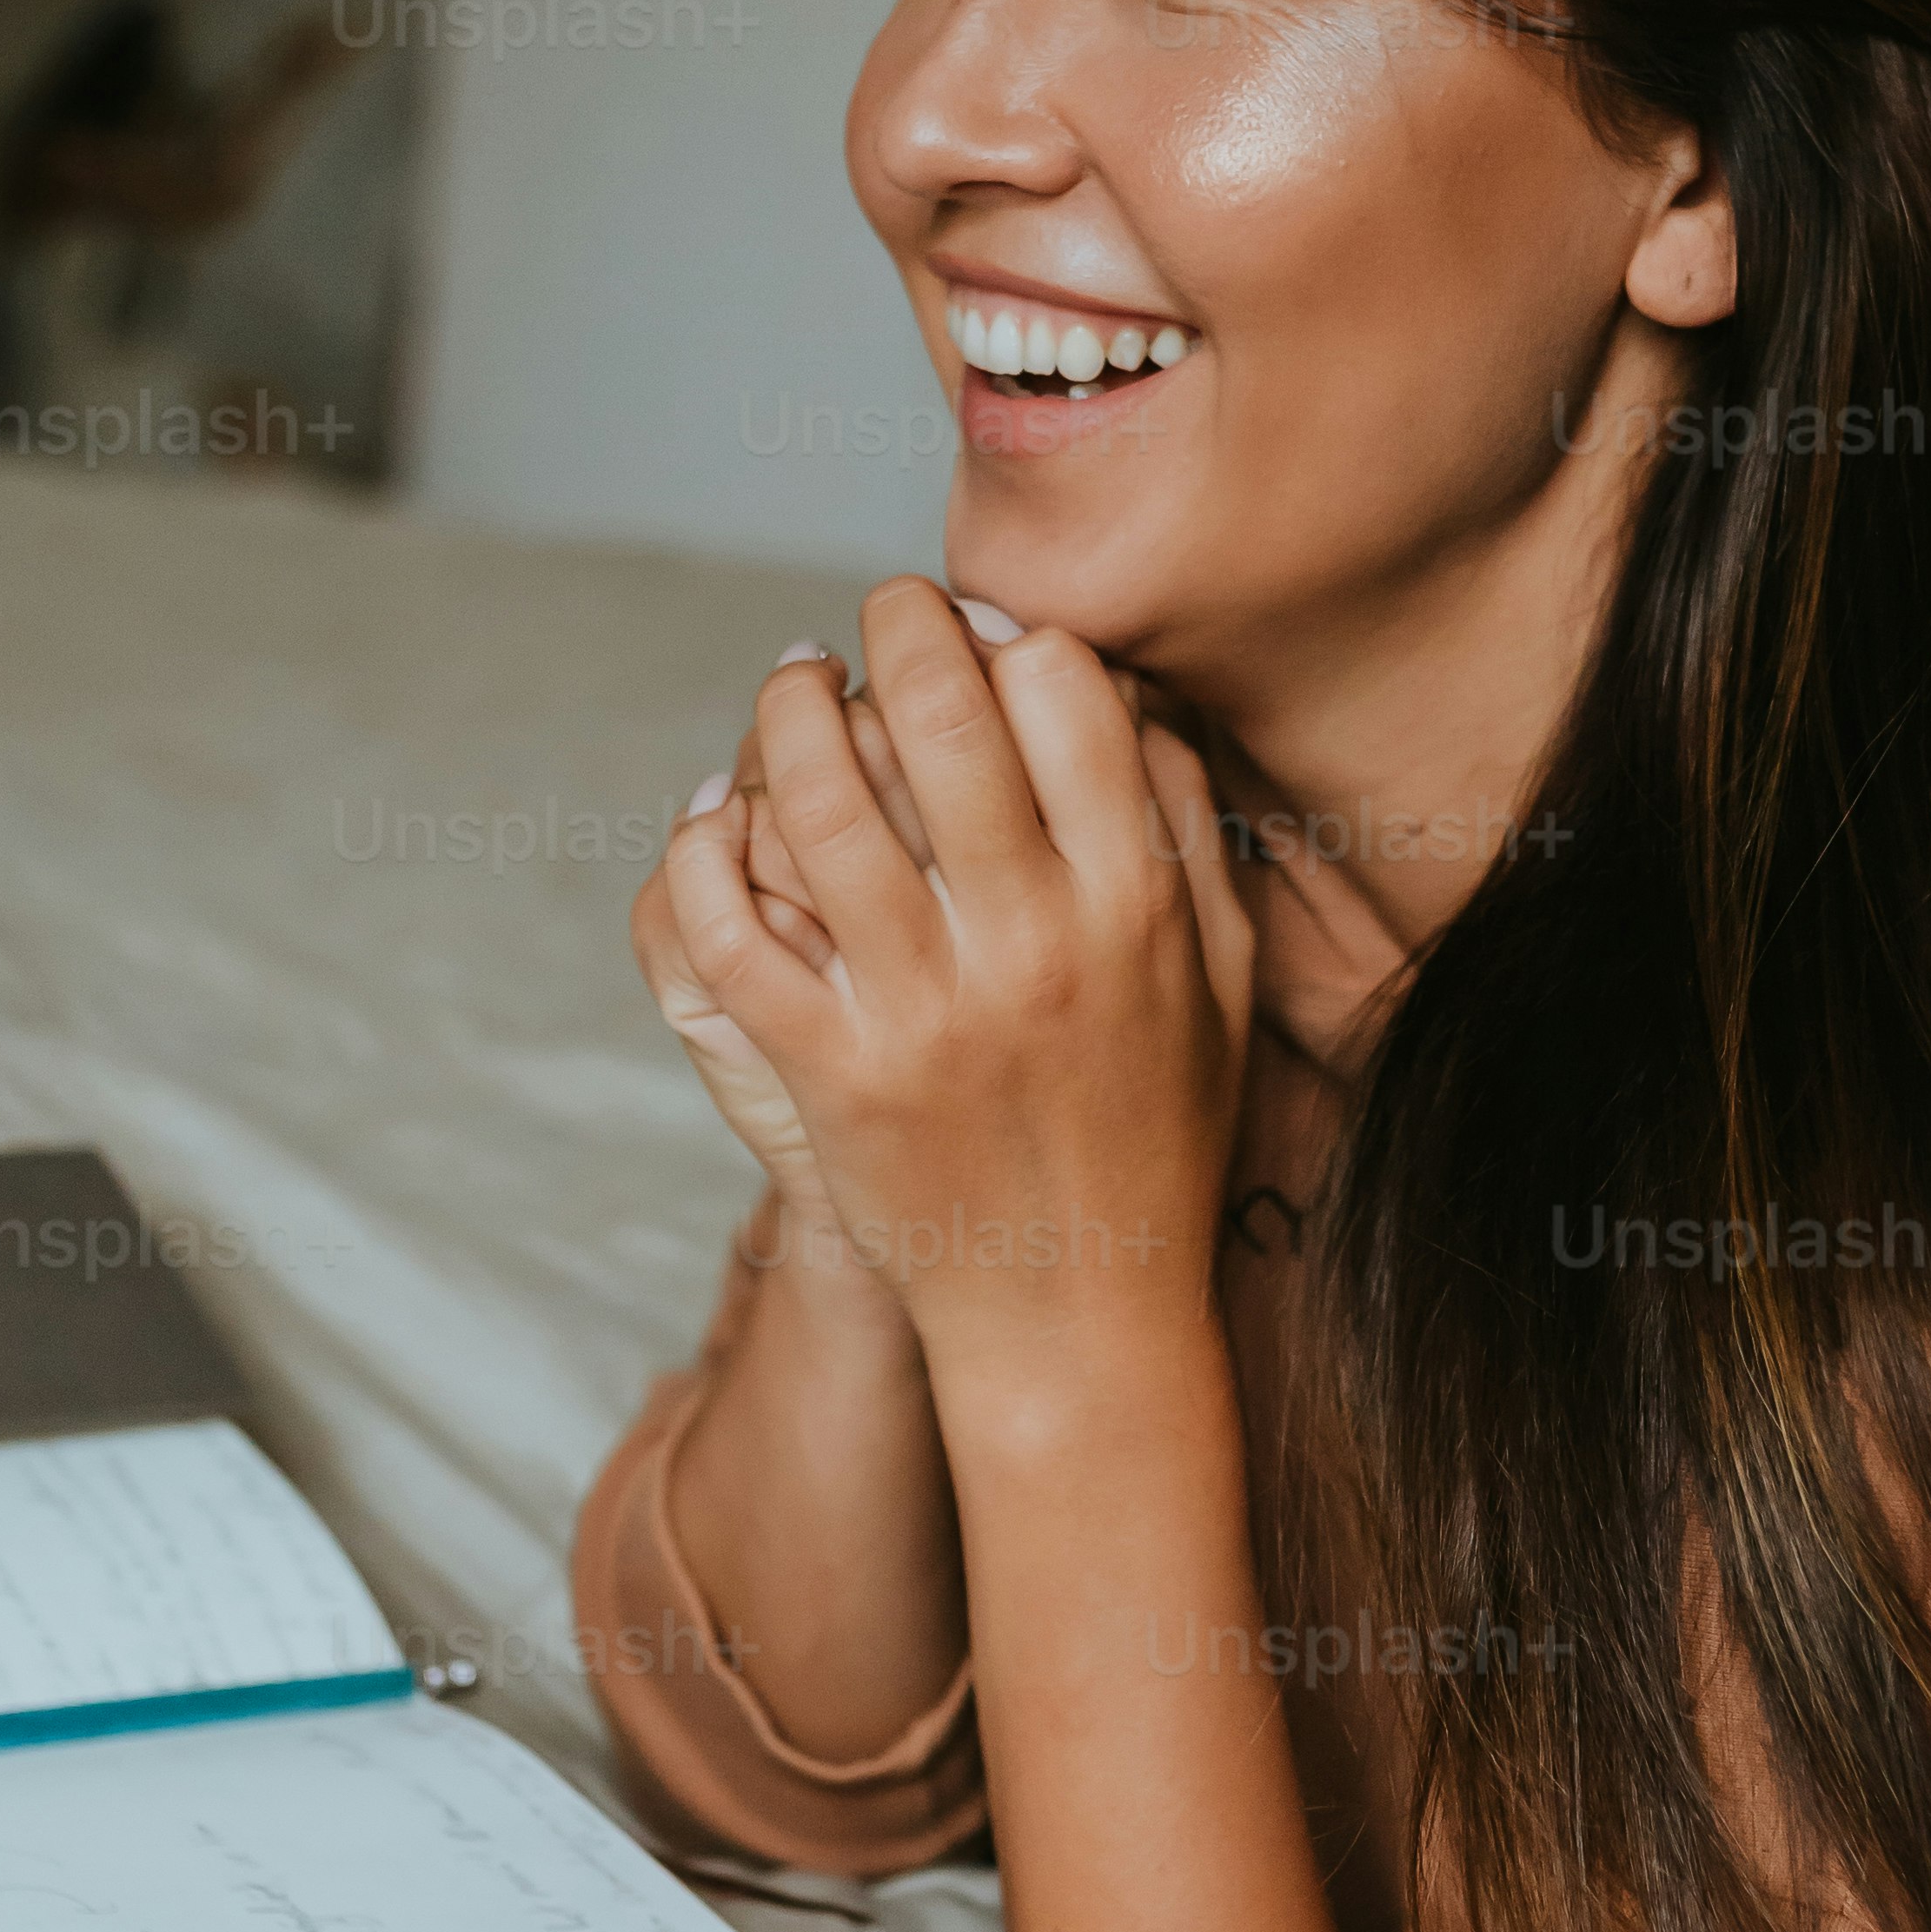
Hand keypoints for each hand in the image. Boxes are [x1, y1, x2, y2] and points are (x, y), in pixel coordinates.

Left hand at [653, 579, 1255, 1416]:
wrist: (1079, 1319)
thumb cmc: (1156, 1139)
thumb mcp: (1220, 984)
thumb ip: (1186, 835)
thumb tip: (1128, 693)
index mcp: (1136, 909)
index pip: (1067, 696)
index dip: (1014, 630)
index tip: (985, 621)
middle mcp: (1031, 946)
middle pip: (941, 715)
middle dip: (898, 626)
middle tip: (879, 611)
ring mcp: (921, 1012)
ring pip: (821, 801)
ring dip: (789, 712)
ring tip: (794, 684)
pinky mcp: (830, 1074)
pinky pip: (735, 927)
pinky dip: (710, 850)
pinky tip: (722, 813)